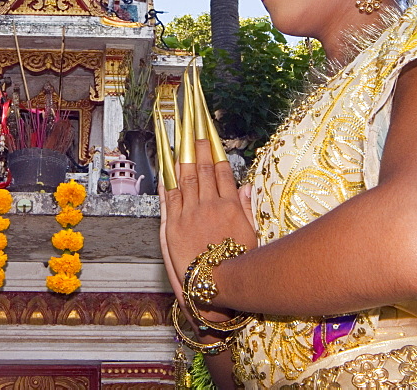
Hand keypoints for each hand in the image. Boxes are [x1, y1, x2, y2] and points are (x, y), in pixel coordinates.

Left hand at [159, 138, 256, 317]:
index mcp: (229, 206)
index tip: (211, 137)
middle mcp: (208, 205)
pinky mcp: (173, 225)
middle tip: (193, 129)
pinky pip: (168, 197)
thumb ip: (247, 208)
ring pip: (184, 179)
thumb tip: (247, 186)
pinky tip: (165, 169)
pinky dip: (167, 181)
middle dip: (198, 148)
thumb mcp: (251, 235)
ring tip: (179, 141)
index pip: (222, 172)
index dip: (215, 152)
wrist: (215, 286)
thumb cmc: (238, 266)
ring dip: (182, 158)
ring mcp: (189, 213)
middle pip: (202, 169)